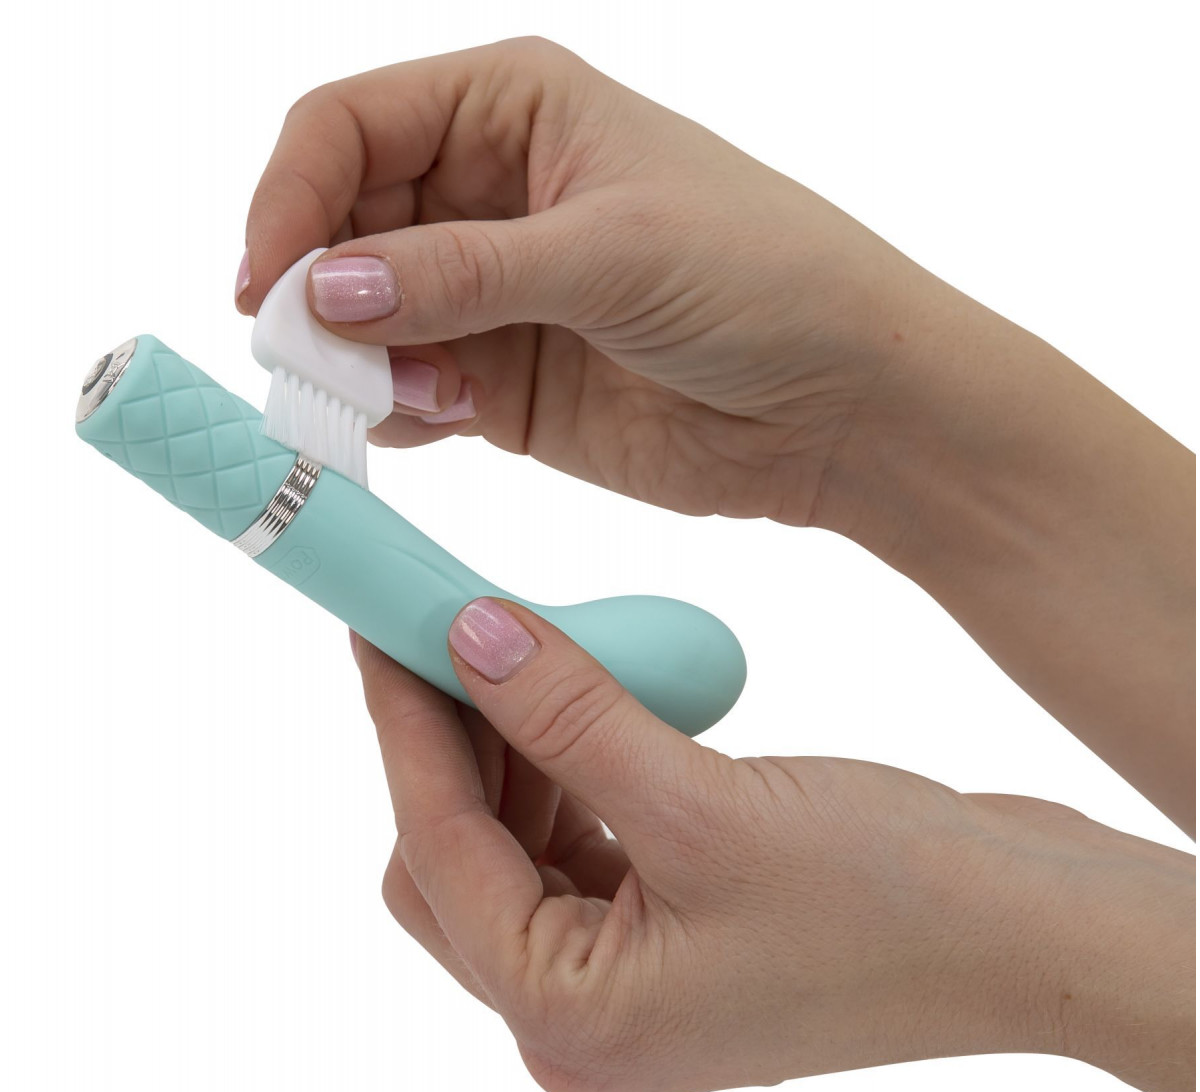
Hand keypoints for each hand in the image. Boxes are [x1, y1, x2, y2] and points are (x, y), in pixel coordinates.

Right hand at [239, 36, 942, 524]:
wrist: (840, 404)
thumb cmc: (766, 279)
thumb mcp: (612, 250)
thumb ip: (462, 273)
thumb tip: (324, 291)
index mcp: (515, 111)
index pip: (351, 126)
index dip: (292, 194)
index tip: (268, 279)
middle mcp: (490, 197)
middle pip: (344, 227)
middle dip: (318, 290)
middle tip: (309, 356)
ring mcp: (494, 298)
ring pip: (368, 319)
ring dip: (353, 361)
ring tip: (393, 397)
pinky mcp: (505, 387)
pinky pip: (411, 392)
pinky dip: (394, 412)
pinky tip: (421, 423)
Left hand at [352, 600, 1195, 1091]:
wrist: (1034, 936)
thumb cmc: (898, 905)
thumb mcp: (708, 803)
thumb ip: (571, 715)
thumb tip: (472, 637)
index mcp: (571, 1020)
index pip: (436, 850)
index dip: (401, 727)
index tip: (381, 627)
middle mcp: (584, 1017)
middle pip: (455, 861)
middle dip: (447, 744)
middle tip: (447, 630)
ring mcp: (629, 982)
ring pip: (512, 848)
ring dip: (509, 749)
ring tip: (524, 652)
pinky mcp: (670, 937)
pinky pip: (576, 845)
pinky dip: (568, 771)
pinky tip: (589, 707)